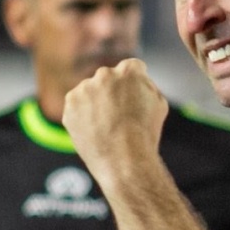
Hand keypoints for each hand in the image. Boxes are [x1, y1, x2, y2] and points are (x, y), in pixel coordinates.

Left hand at [63, 58, 166, 189]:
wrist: (124, 160)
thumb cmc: (145, 134)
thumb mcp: (160, 104)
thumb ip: (147, 86)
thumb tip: (137, 81)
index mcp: (129, 71)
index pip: (133, 68)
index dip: (137, 84)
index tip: (137, 98)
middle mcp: (104, 74)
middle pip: (109, 78)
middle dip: (114, 91)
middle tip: (121, 115)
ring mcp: (84, 89)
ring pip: (91, 91)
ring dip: (97, 102)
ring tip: (108, 127)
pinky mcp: (70, 105)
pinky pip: (77, 106)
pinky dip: (84, 115)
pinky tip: (96, 130)